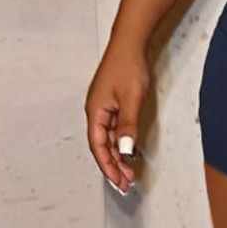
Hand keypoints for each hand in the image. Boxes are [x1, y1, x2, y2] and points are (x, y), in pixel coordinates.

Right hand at [85, 40, 150, 195]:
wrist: (130, 44)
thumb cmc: (128, 66)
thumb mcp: (132, 99)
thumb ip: (128, 126)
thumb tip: (124, 150)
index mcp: (95, 112)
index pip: (98, 147)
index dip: (108, 166)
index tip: (118, 181)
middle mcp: (96, 112)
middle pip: (102, 146)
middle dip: (113, 166)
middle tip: (126, 183)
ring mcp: (104, 107)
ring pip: (109, 138)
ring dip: (118, 155)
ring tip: (130, 172)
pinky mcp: (113, 103)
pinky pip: (114, 128)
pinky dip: (121, 141)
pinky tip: (130, 151)